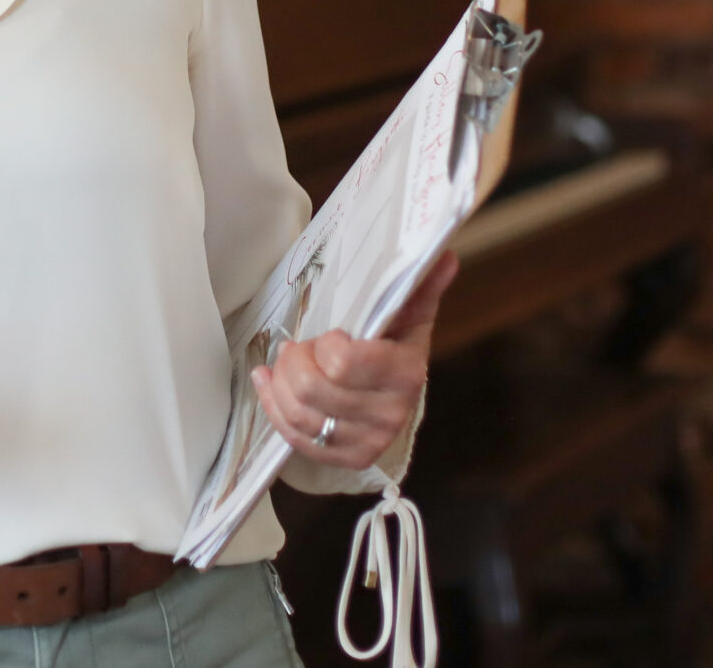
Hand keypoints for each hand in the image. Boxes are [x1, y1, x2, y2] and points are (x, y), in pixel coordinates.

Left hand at [250, 252, 455, 470]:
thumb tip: (442, 254)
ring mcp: (370, 440)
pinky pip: (296, 439)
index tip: (330, 335)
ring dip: (280, 382)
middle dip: (294, 360)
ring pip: (299, 414)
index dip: (325, 346)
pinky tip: (269, 382)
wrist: (397, 389)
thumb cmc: (394, 343)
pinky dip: (274, 406)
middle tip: (298, 346)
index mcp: (405, 373)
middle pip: (312, 388)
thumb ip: (417, 284)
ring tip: (284, 362)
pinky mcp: (348, 457)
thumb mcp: (407, 311)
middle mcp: (390, 413)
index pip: (343, 363)